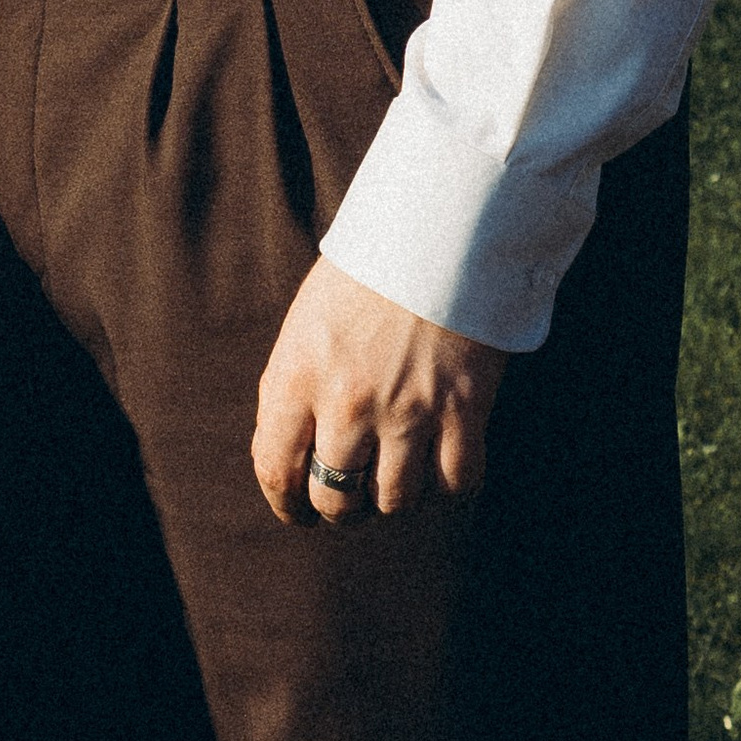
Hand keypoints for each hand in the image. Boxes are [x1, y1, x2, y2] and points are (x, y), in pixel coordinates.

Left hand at [252, 256, 505, 523]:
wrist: (437, 228)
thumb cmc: (367, 271)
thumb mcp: (306, 322)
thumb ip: (293, 386)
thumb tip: (289, 451)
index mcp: (297, 374)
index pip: (276, 469)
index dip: (285, 503)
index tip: (296, 512)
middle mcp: (347, 402)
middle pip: (335, 498)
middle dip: (339, 509)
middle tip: (349, 501)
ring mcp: (408, 410)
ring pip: (394, 502)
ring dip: (392, 502)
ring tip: (394, 481)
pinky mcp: (463, 410)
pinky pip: (454, 485)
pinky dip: (446, 490)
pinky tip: (439, 472)